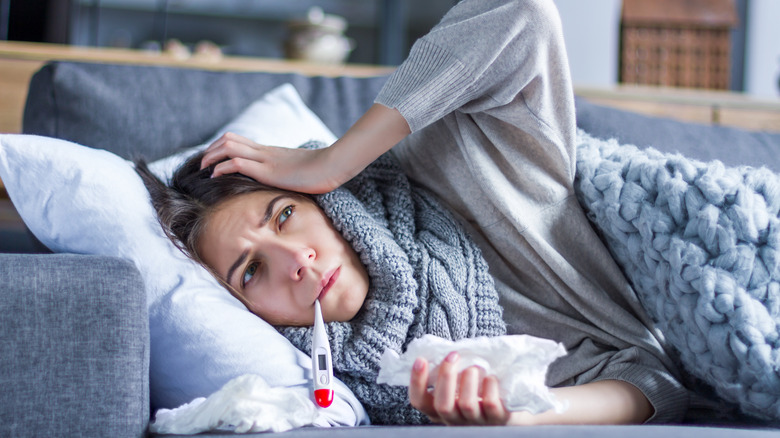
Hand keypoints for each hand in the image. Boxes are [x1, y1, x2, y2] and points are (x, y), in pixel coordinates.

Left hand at [201, 104, 409, 194]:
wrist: (335, 165)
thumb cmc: (323, 172)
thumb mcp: (300, 172)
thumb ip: (288, 175)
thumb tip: (286, 185)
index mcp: (271, 152)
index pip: (239, 141)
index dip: (221, 148)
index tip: (212, 161)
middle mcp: (265, 152)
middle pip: (229, 139)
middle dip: (210, 150)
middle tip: (202, 165)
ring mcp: (266, 159)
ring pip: (229, 146)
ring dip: (211, 157)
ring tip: (203, 170)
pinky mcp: (268, 170)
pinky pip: (238, 162)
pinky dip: (221, 168)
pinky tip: (214, 177)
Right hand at [409, 352, 510, 425]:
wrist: (511, 408)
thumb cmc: (481, 389)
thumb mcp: (460, 385)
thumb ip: (450, 374)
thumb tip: (442, 352)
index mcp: (441, 410)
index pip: (420, 402)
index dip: (417, 382)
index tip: (421, 360)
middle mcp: (456, 420)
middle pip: (442, 405)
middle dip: (446, 376)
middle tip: (453, 355)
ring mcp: (477, 422)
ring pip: (466, 404)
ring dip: (469, 379)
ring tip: (475, 367)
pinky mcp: (498, 419)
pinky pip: (490, 403)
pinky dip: (489, 385)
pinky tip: (491, 378)